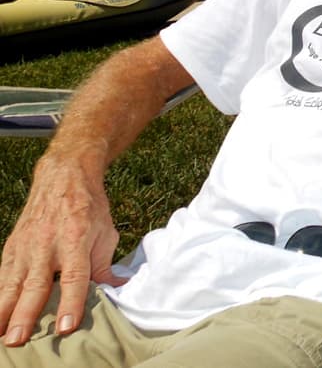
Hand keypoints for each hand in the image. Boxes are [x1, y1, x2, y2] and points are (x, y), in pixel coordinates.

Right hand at [0, 153, 126, 345]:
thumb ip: (105, 265)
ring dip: (4, 311)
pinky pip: (2, 275)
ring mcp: (26, 245)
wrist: (64, 175)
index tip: (66, 327)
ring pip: (12, 283)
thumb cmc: (89, 207)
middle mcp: (48, 243)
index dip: (71, 303)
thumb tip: (116, 291)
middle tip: (18, 339)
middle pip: (36, 284)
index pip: (74, 277)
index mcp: (76, 239)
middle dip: (26, 314)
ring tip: (0, 336)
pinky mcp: (12, 246)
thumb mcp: (106, 232)